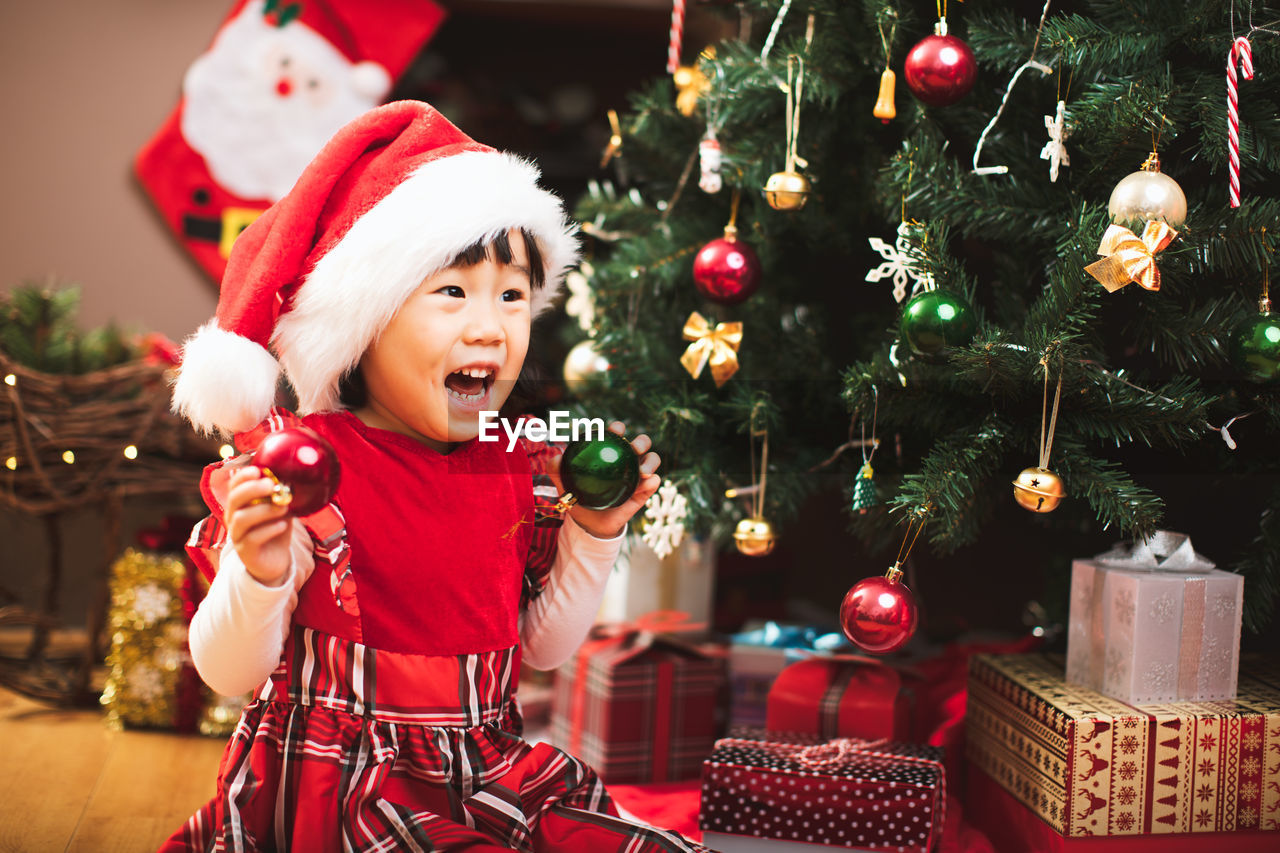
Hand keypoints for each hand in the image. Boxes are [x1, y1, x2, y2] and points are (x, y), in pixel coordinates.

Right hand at [225, 465, 293, 586]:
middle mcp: (234, 517)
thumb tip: (295, 478)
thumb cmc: (275, 529)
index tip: (258, 470)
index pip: (234, 486)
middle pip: (234, 499)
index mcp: (240, 504)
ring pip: (242, 518)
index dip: (242, 476)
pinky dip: (268, 530)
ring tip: (283, 508)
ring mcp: (237, 535)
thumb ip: (282, 496)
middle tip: (271, 485)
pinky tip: (282, 526)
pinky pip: (252, 538)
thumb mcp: (280, 510)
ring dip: (264, 510)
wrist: (275, 561)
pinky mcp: (246, 551)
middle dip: (252, 489)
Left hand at [550, 421, 659, 539]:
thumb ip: (557, 470)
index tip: (615, 430)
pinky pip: (653, 483)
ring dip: (651, 461)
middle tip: (634, 448)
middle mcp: (626, 460)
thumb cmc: (578, 498)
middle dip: (641, 441)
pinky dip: (652, 481)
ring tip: (642, 470)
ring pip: (652, 460)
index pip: (616, 435)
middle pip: (641, 443)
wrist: (589, 525)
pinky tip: (646, 483)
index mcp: (610, 452)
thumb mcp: (564, 484)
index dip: (618, 428)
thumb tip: (557, 457)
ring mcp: (637, 476)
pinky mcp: (644, 491)